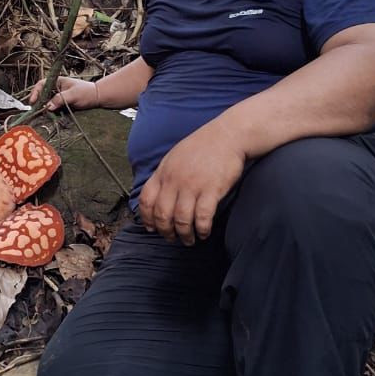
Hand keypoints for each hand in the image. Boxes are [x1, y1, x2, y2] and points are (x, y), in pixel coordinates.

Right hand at [29, 75, 99, 111]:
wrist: (97, 98)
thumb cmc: (87, 92)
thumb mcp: (73, 95)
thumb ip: (60, 99)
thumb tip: (47, 107)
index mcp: (57, 81)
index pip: (41, 84)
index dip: (35, 92)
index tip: (33, 101)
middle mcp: (56, 89)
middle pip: (42, 94)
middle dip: (38, 102)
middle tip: (35, 111)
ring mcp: (58, 97)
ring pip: (46, 102)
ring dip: (43, 108)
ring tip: (40, 115)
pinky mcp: (61, 105)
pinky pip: (52, 108)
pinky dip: (49, 112)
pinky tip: (48, 117)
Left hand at [137, 122, 246, 244]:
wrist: (228, 135)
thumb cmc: (203, 146)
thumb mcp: (175, 157)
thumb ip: (165, 176)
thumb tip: (158, 195)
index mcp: (163, 172)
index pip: (146, 200)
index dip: (147, 218)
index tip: (152, 228)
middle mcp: (175, 180)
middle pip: (162, 214)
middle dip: (165, 232)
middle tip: (172, 238)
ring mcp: (193, 185)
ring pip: (181, 220)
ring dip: (184, 235)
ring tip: (189, 240)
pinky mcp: (212, 190)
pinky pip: (203, 217)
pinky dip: (202, 229)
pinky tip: (204, 233)